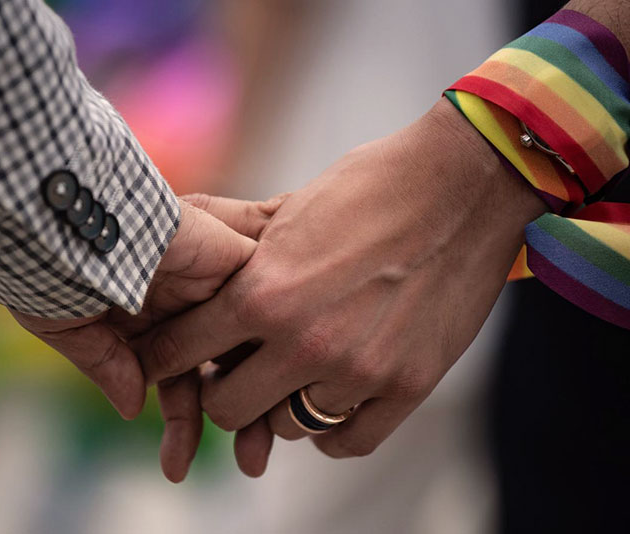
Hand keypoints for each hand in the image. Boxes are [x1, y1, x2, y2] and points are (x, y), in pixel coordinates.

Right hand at [10, 197, 270, 480]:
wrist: (71, 219)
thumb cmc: (55, 268)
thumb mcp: (71, 327)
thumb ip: (107, 365)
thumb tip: (132, 407)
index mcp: (143, 314)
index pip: (178, 375)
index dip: (182, 422)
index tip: (176, 468)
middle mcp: (184, 300)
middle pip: (223, 366)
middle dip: (237, 419)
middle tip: (248, 464)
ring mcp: (213, 281)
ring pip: (250, 346)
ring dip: (261, 397)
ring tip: (259, 454)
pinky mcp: (238, 258)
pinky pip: (271, 303)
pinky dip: (277, 348)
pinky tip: (282, 396)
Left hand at [137, 98, 545, 463]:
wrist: (465, 183)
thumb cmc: (372, 185)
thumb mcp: (290, 208)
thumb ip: (236, 246)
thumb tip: (182, 242)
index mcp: (264, 292)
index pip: (181, 350)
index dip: (164, 356)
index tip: (166, 358)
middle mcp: (304, 342)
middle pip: (226, 409)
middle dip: (221, 390)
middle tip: (234, 370)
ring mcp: (358, 371)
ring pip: (286, 428)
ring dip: (280, 405)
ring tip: (291, 374)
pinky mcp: (407, 387)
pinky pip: (346, 442)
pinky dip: (329, 430)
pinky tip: (327, 403)